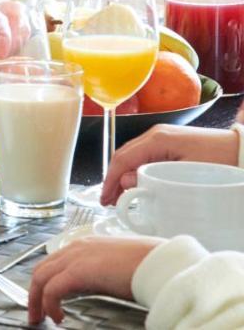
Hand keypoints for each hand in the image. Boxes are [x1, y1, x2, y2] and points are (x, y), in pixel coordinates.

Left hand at [27, 236, 159, 323]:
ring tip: (40, 317)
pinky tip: (58, 317)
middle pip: (41, 269)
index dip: (45, 280)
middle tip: (36, 311)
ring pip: (41, 278)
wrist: (160, 263)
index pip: (54, 261)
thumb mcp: (116, 266)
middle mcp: (76, 248)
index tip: (44, 297)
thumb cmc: (148, 265)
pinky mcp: (78, 271)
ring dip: (37, 300)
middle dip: (34, 292)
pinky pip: (52, 290)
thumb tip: (96, 285)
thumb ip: (100, 272)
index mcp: (85, 245)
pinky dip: (49, 304)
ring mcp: (75, 257)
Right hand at [101, 123, 239, 204]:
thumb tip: (128, 182)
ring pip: (132, 156)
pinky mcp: (169, 144)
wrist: (243, 151)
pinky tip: (136, 184)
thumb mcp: (188, 173)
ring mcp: (162, 138)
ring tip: (120, 196)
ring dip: (123, 175)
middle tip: (109, 201)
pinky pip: (144, 157)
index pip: (123, 158)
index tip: (105, 199)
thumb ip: (155, 177)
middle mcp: (155, 135)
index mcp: (157, 139)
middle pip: (124, 156)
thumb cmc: (222, 161)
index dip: (110, 179)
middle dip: (113, 178)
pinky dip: (135, 171)